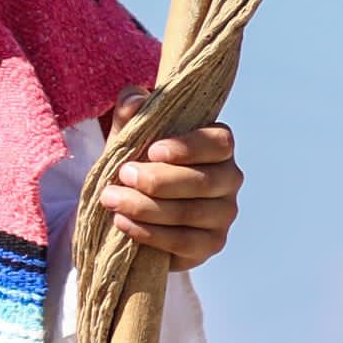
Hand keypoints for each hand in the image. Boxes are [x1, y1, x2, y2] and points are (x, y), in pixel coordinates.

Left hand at [98, 104, 240, 267]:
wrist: (133, 208)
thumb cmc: (138, 162)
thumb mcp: (130, 134)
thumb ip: (132, 112)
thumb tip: (136, 99)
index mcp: (218, 146)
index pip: (219, 142)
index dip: (189, 147)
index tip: (153, 150)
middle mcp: (229, 179)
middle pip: (203, 181)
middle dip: (157, 180)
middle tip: (122, 176)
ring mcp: (224, 214)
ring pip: (190, 213)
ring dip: (147, 207)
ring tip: (113, 200)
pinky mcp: (211, 244)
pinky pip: (185, 243)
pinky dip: (151, 234)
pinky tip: (123, 223)